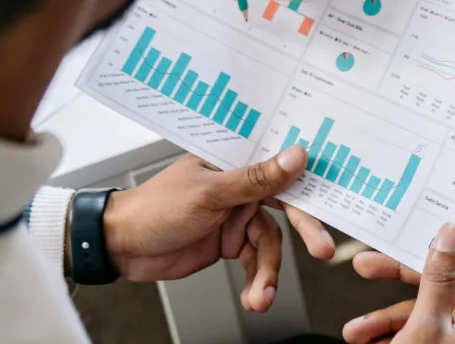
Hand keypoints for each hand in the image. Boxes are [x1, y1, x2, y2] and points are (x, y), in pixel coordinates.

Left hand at [99, 145, 335, 309]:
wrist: (120, 246)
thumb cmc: (155, 207)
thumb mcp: (209, 193)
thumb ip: (255, 179)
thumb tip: (295, 156)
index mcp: (235, 159)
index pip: (281, 166)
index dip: (309, 181)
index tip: (333, 200)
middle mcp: (241, 184)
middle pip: (285, 206)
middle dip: (304, 230)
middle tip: (323, 250)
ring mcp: (236, 214)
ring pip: (270, 242)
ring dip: (268, 272)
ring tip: (261, 297)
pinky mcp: (229, 242)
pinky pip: (255, 262)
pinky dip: (256, 281)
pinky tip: (253, 298)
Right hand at [342, 223, 454, 343]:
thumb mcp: (424, 326)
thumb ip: (437, 276)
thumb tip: (452, 231)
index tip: (430, 217)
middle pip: (446, 283)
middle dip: (399, 278)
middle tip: (365, 265)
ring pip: (430, 313)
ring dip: (387, 317)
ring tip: (353, 332)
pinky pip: (427, 336)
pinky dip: (396, 336)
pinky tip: (366, 343)